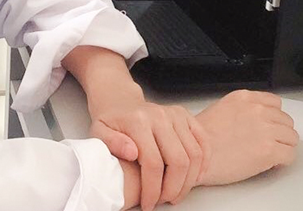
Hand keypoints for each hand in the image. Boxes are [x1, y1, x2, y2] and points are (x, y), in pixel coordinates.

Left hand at [91, 95, 209, 208]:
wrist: (120, 102)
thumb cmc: (111, 121)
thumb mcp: (99, 132)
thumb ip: (112, 143)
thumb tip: (132, 152)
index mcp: (138, 121)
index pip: (153, 163)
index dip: (152, 189)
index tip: (148, 204)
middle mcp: (160, 115)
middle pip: (178, 161)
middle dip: (173, 189)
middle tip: (164, 201)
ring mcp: (176, 114)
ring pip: (194, 155)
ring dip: (188, 181)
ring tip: (175, 193)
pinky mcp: (187, 116)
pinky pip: (204, 142)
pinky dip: (203, 164)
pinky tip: (192, 177)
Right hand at [194, 89, 298, 185]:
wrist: (198, 156)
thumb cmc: (202, 138)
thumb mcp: (221, 109)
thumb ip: (242, 109)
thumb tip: (256, 119)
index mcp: (244, 98)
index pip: (275, 102)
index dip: (273, 117)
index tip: (270, 125)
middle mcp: (258, 110)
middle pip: (286, 120)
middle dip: (279, 132)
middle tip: (269, 142)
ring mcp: (266, 129)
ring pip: (292, 137)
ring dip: (283, 146)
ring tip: (270, 153)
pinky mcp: (270, 150)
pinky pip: (290, 155)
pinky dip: (284, 160)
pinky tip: (272, 163)